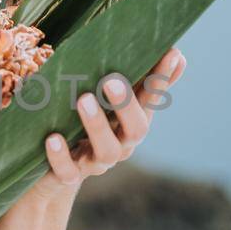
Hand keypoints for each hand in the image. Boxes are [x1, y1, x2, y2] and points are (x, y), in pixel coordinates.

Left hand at [34, 46, 186, 197]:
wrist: (55, 173)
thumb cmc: (87, 125)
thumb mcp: (111, 102)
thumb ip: (139, 81)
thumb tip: (178, 54)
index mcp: (131, 123)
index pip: (151, 100)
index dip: (160, 80)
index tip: (170, 54)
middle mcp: (120, 145)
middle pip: (136, 130)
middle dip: (126, 106)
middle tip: (112, 80)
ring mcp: (96, 162)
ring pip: (106, 151)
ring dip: (97, 125)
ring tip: (84, 100)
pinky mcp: (69, 176)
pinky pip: (68, 172)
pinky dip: (60, 156)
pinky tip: (52, 138)